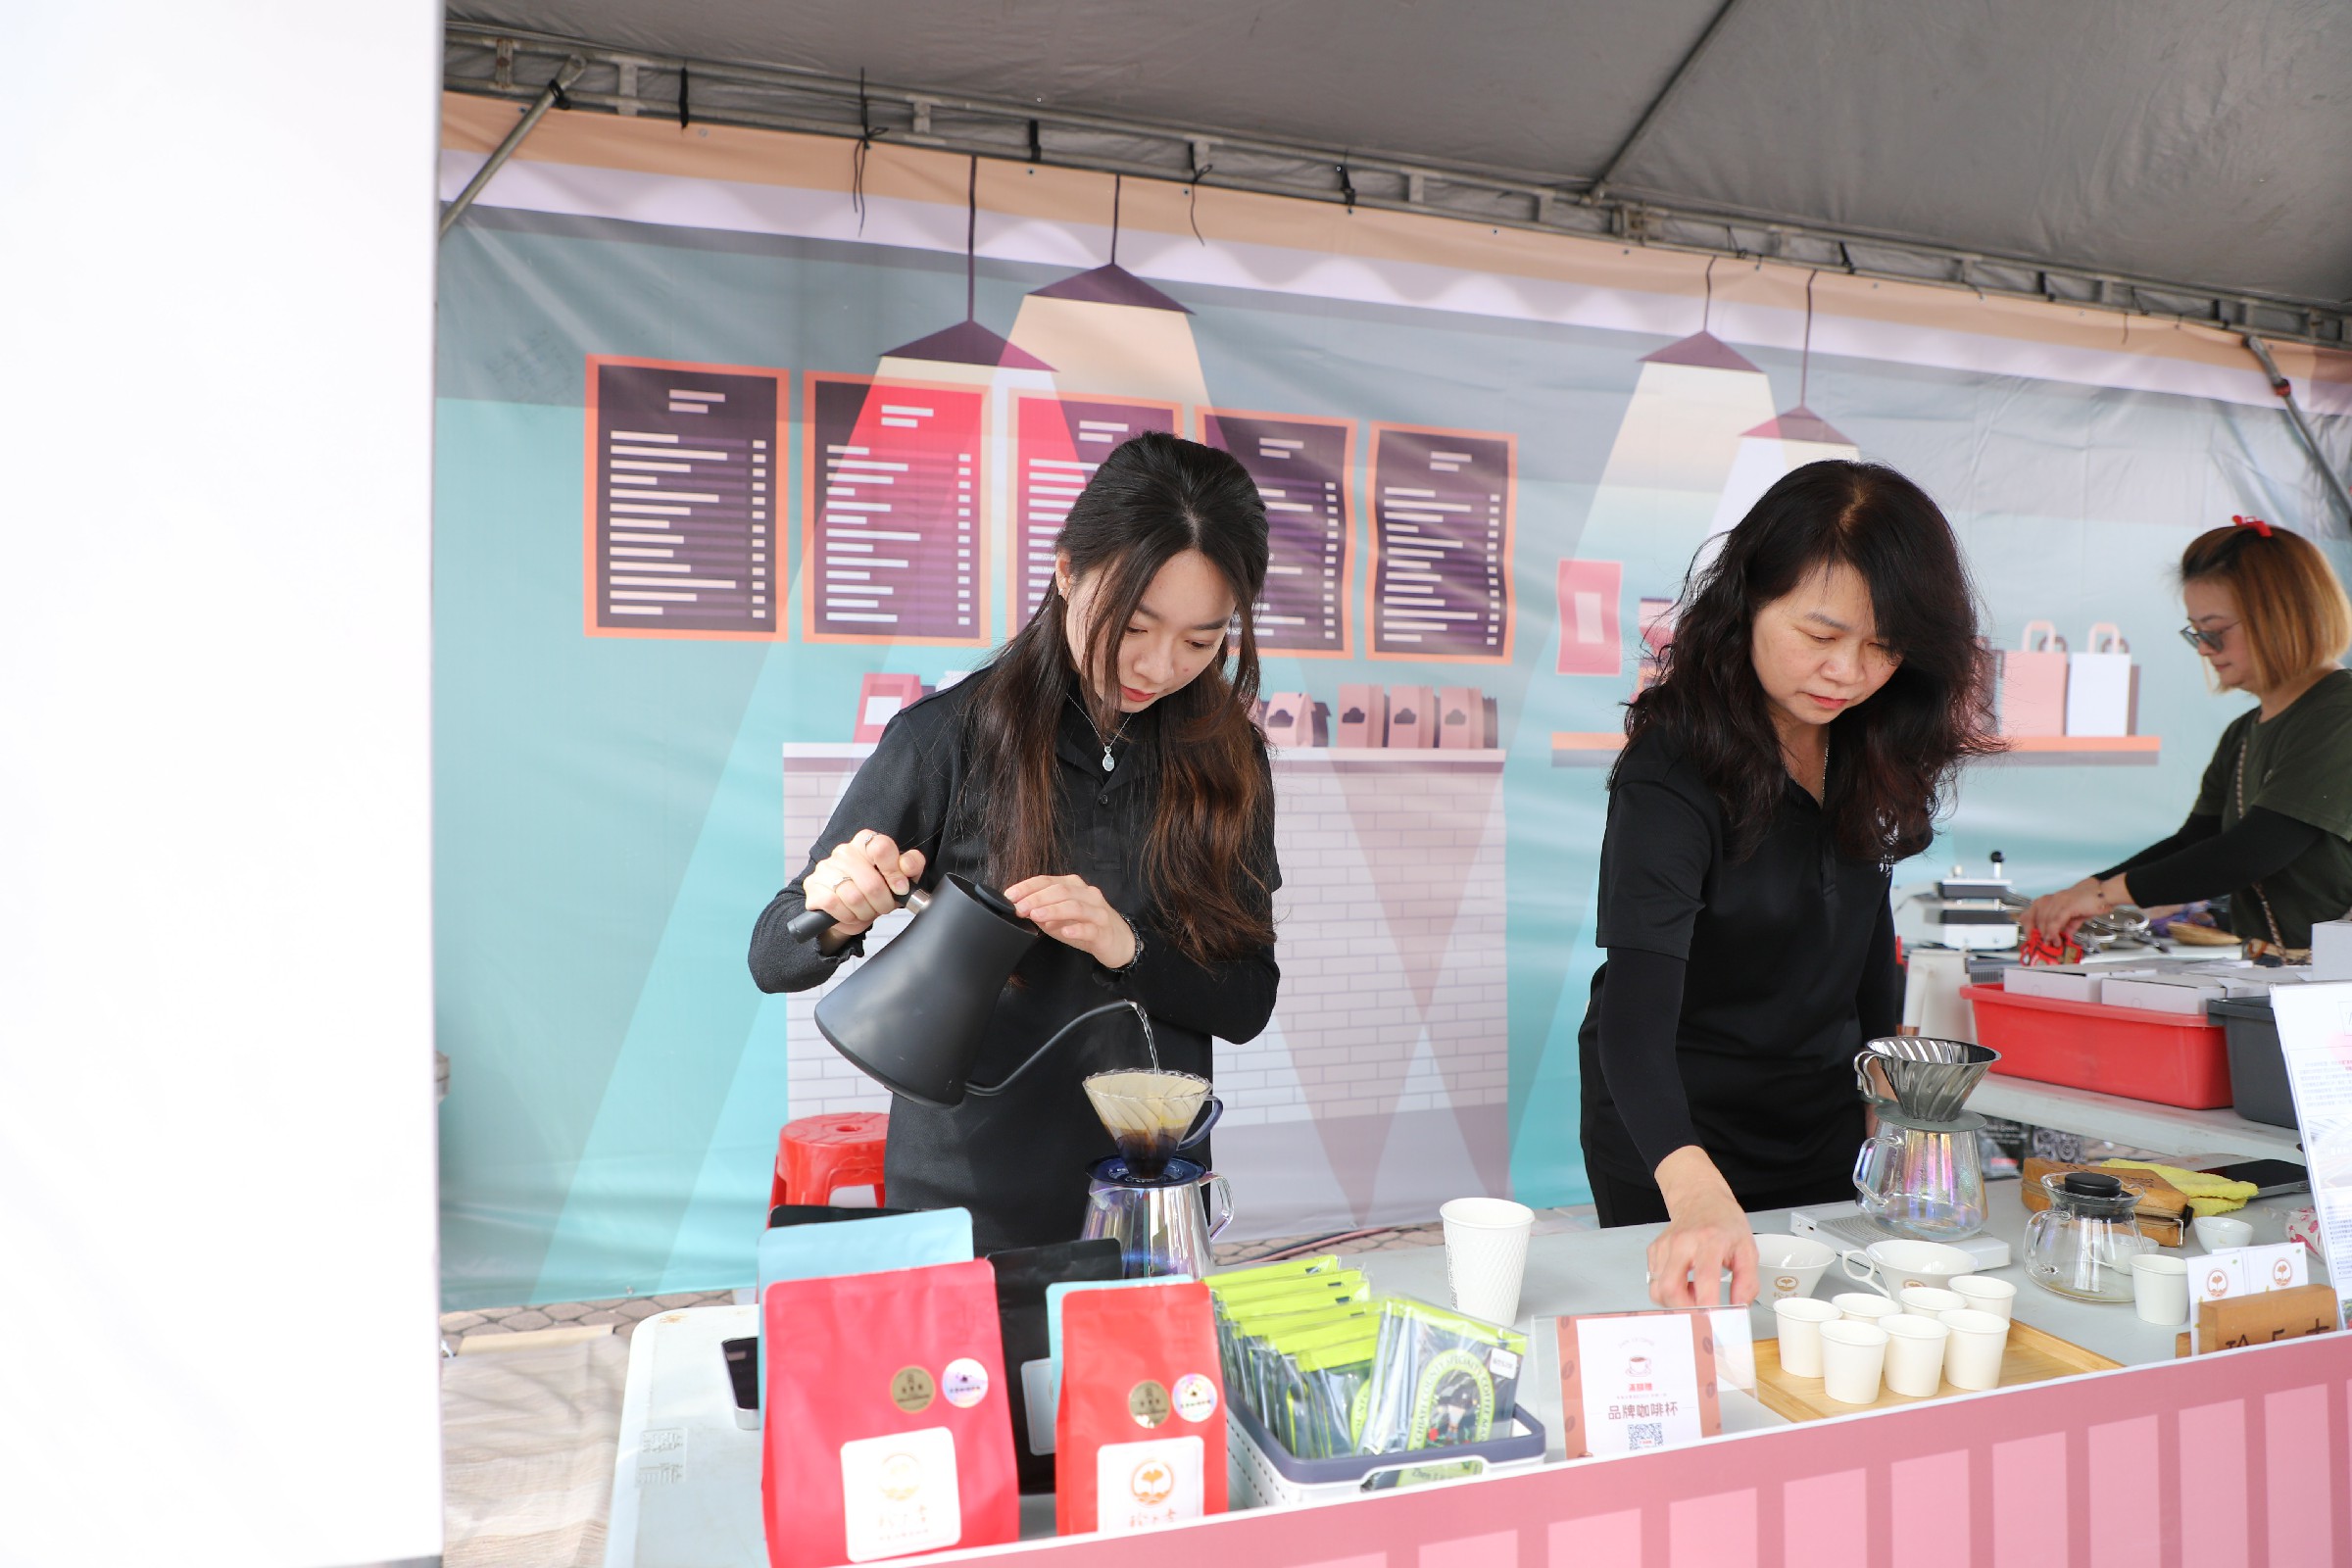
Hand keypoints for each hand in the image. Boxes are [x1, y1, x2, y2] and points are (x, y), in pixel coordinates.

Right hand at [803, 829, 925, 936]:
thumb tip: (907, 866)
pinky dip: (848, 916)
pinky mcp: (813, 886)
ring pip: (854, 897)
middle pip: (871, 882)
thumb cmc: (876, 891)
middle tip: (883, 906)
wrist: (850, 911)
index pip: (881, 847)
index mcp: (865, 842)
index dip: (894, 872)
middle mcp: (844, 851)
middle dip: (883, 902)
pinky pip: (834, 905)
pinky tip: (851, 913)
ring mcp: (826, 868)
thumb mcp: (900, 878)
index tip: (900, 888)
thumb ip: (911, 866)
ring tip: (867, 910)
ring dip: (866, 912)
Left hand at [1004, 873, 1136, 968]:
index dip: (1028, 887)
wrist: (1119, 942)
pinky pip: (1091, 928)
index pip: (1048, 881)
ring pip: (1075, 906)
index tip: (1011, 896)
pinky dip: (1077, 929)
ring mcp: (1098, 912)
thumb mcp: (1061, 917)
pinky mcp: (1105, 931)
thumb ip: (1042, 911)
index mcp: (1074, 886)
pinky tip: (1066, 932)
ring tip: (1036, 916)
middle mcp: (1088, 895)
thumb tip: (1020, 909)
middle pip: (1061, 891)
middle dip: (1037, 898)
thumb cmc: (1087, 927)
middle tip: (1020, 908)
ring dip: (1053, 910)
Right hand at [1645, 1147, 1756, 1307]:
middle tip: (1702, 1310)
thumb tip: (1739, 1307)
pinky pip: (1654, 1282)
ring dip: (1676, 1301)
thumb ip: (1747, 1282)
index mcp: (1710, 1241)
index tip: (1715, 1321)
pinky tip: (1685, 1280)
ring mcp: (1665, 1246)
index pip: (1705, 1278)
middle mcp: (1682, 1242)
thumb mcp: (1747, 1250)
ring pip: (1658, 1289)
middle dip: (1685, 1309)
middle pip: (1670, 1288)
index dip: (1708, 1305)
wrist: (1700, 1199)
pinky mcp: (1654, 1251)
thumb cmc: (1724, 1223)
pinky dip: (1669, 1289)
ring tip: (1694, 1292)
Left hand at [2023, 876, 2114, 939]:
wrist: (2104, 892)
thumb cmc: (2090, 901)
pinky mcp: (2067, 905)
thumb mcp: (2074, 915)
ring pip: (2045, 921)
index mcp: (2049, 900)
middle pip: (2035, 918)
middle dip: (2037, 934)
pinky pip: (2056, 921)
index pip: (2029, 913)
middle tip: (2041, 945)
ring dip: (2047, 936)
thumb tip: (2064, 937)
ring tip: (2051, 944)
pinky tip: (2056, 939)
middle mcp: (2051, 899)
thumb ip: (2068, 926)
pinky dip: (2054, 932)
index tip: (2031, 938)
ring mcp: (2058, 901)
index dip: (2028, 927)